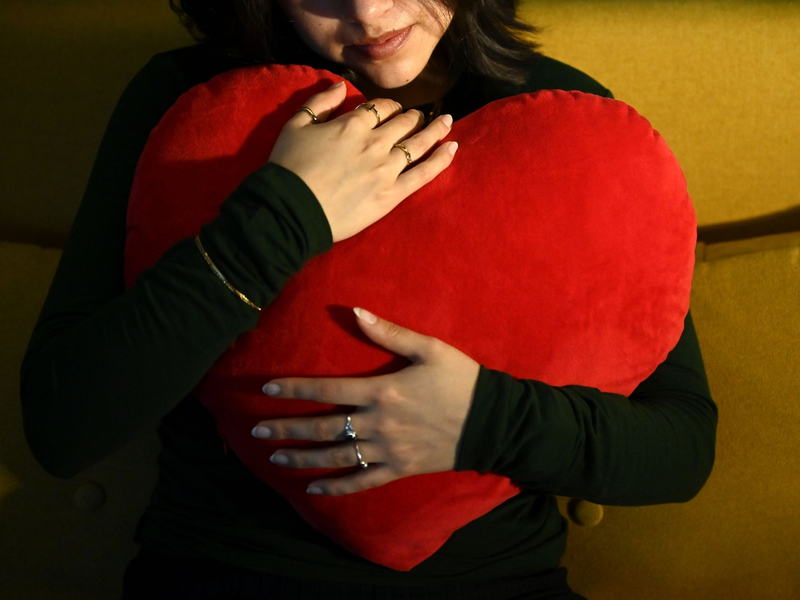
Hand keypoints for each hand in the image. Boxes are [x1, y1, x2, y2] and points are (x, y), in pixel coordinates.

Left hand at [251, 307, 480, 496]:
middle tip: (256, 431)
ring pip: (337, 456)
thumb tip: (356, 311)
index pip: (328, 390)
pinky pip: (363, 481)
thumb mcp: (429, 349)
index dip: (295, 389)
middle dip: (287, 428)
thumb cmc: (460, 380)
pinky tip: (313, 489)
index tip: (267, 388)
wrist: (492, 422)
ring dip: (303, 458)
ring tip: (275, 458)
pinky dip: (337, 487)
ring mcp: (388, 450)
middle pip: (323, 427)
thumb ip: (390, 332)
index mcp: (382, 391)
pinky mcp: (400, 469)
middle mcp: (379, 423)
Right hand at [267, 80, 457, 242]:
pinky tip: (453, 148)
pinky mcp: (392, 194)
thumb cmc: (289, 167)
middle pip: (403, 122)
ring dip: (435, 129)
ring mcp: (387, 168)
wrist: (292, 210)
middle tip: (419, 116)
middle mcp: (375, 142)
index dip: (388, 106)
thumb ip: (319, 102)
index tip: (392, 109)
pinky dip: (442, 159)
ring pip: (419, 143)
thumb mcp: (295, 125)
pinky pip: (424, 173)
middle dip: (413, 117)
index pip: (380, 107)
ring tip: (447, 121)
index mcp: (353, 124)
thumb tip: (339, 85)